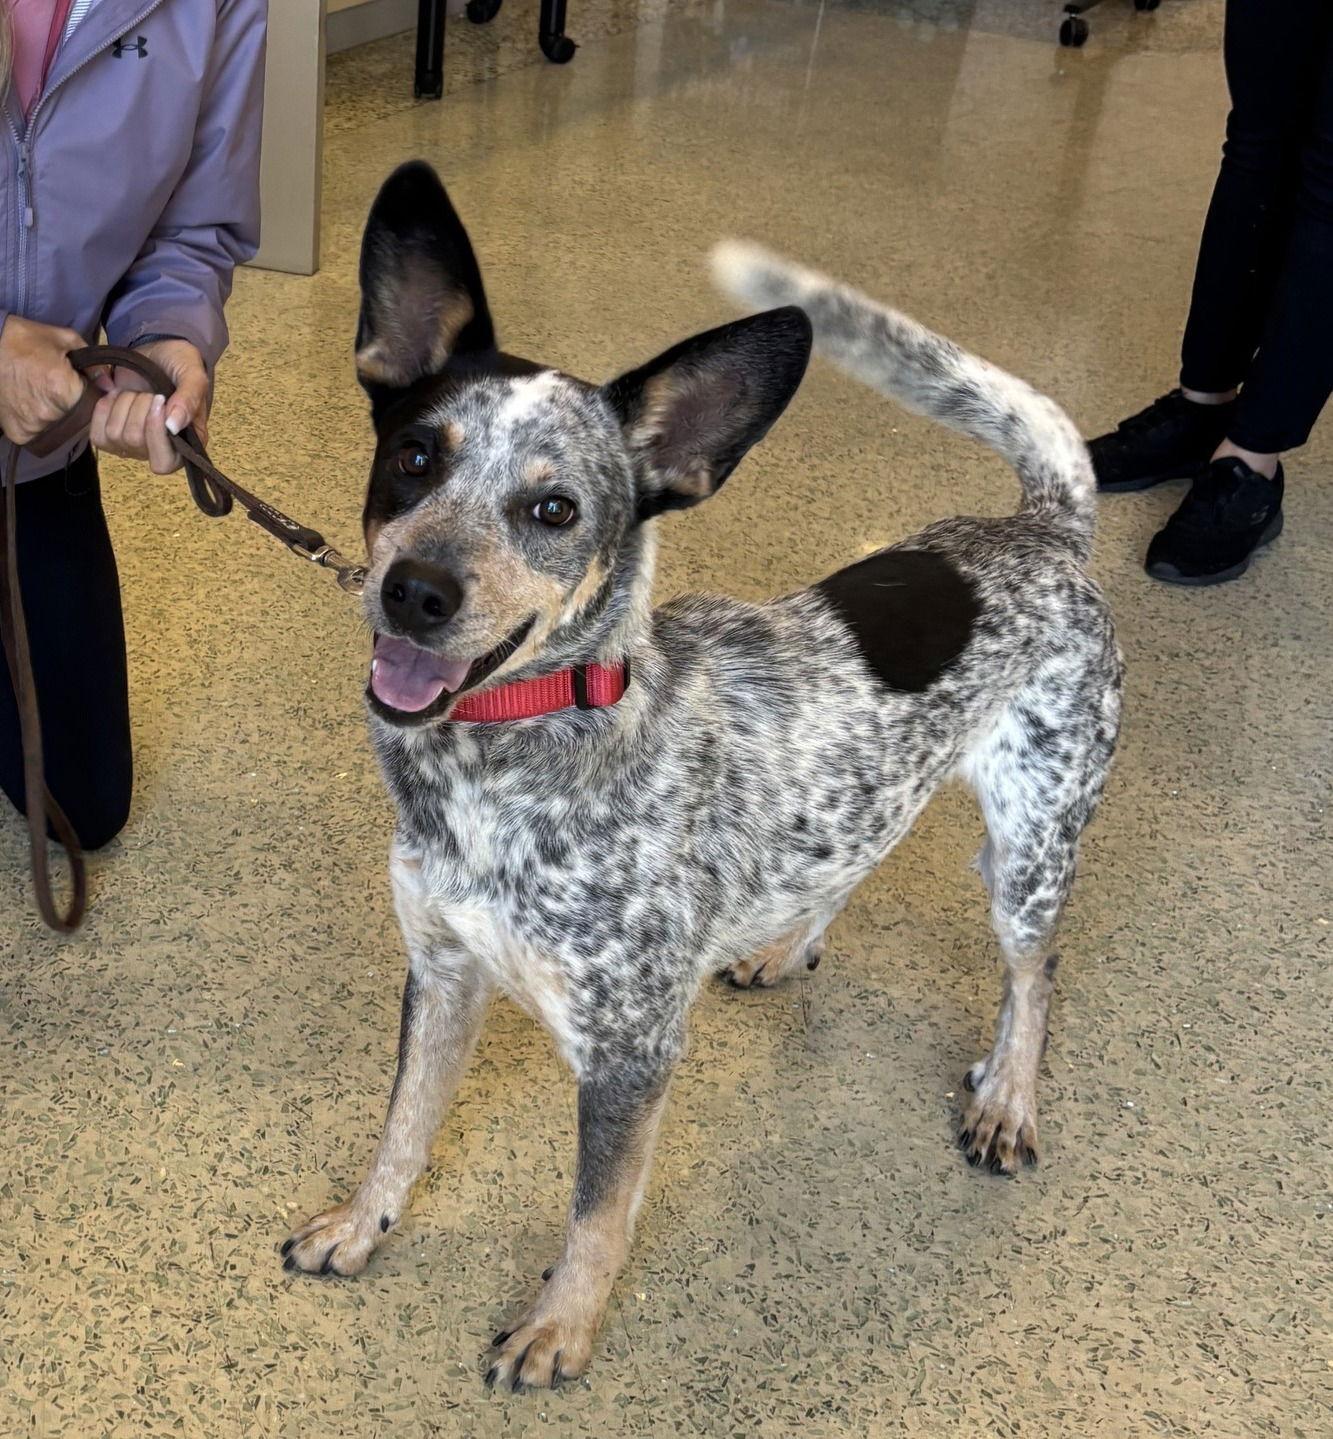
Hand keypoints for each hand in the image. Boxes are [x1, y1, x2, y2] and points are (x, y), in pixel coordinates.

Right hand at [0, 315, 86, 445]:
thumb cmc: (25, 339)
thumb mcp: (65, 339)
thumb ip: (94, 363)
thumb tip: (110, 386)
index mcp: (63, 390)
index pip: (94, 404)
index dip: (91, 394)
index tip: (81, 385)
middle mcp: (49, 413)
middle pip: (78, 419)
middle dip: (76, 406)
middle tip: (59, 388)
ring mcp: (33, 426)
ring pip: (60, 428)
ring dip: (58, 416)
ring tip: (44, 394)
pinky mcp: (20, 433)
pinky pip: (40, 435)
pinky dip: (40, 424)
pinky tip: (33, 405)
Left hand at [90, 339, 209, 474]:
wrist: (157, 350)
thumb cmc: (180, 365)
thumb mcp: (194, 375)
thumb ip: (189, 400)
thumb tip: (173, 427)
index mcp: (186, 445)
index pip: (164, 462)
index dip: (155, 434)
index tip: (159, 401)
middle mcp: (159, 450)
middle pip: (134, 441)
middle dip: (138, 408)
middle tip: (151, 393)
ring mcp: (133, 445)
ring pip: (114, 435)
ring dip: (123, 404)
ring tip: (136, 393)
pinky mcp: (111, 435)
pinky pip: (97, 434)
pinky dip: (104, 409)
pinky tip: (117, 397)